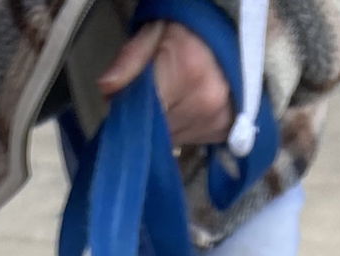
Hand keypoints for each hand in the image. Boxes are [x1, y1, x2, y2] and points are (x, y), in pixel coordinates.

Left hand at [98, 22, 233, 147]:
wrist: (233, 33)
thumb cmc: (191, 30)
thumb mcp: (155, 30)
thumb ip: (130, 58)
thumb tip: (106, 87)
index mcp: (187, 72)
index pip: (144, 115)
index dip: (129, 115)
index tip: (122, 109)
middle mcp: (205, 103)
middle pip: (156, 133)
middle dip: (146, 119)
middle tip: (151, 93)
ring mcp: (217, 120)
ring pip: (171, 141)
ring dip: (164, 126)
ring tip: (172, 97)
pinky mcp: (223, 132)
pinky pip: (189, 141)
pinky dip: (181, 129)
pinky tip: (184, 108)